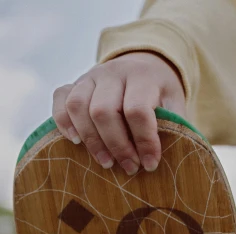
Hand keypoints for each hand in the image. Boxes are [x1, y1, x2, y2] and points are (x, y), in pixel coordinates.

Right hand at [52, 52, 185, 174]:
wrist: (144, 63)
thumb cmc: (160, 93)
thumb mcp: (175, 103)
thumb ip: (173, 125)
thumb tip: (168, 157)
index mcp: (143, 76)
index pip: (137, 110)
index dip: (143, 141)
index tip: (150, 164)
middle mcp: (113, 72)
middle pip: (104, 111)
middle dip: (117, 145)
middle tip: (129, 168)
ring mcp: (91, 75)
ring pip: (78, 106)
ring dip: (91, 140)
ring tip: (106, 162)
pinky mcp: (75, 82)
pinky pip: (60, 98)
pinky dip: (63, 121)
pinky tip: (76, 142)